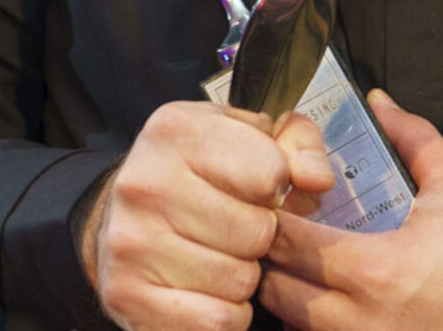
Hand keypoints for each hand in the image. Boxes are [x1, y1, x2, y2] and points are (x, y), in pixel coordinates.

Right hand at [81, 100, 335, 330]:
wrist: (125, 215)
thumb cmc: (202, 174)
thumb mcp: (251, 138)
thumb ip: (298, 146)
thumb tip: (317, 180)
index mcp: (177, 131)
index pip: (270, 173)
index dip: (277, 187)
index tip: (258, 189)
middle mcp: (145, 183)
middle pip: (257, 232)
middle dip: (260, 236)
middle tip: (237, 228)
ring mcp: (130, 243)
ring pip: (240, 281)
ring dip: (243, 276)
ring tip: (220, 254)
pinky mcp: (127, 296)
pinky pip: (217, 321)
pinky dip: (226, 314)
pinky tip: (206, 288)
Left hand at [259, 90, 442, 330]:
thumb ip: (408, 136)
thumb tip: (380, 103)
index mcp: (376, 269)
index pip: (285, 244)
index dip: (267, 221)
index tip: (269, 205)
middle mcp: (366, 321)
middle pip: (275, 295)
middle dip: (268, 263)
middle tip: (276, 238)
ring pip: (297, 329)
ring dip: (292, 300)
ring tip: (304, 272)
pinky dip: (322, 326)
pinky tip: (338, 304)